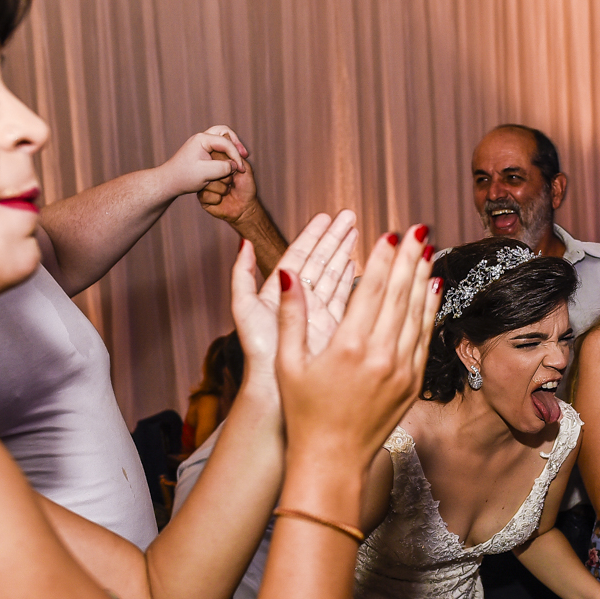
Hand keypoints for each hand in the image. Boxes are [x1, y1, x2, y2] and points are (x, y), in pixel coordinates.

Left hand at [160, 125, 247, 196]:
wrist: (169, 182)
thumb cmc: (184, 177)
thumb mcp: (205, 174)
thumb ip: (222, 168)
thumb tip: (234, 164)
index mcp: (202, 139)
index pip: (226, 143)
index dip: (236, 156)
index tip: (241, 169)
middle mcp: (201, 138)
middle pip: (224, 132)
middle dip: (236, 143)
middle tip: (245, 154)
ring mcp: (201, 144)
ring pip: (221, 138)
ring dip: (232, 146)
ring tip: (240, 157)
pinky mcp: (201, 151)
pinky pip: (217, 146)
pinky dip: (226, 152)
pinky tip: (229, 163)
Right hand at [198, 150, 258, 224]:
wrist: (245, 208)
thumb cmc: (246, 187)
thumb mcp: (245, 168)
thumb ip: (235, 156)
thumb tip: (224, 145)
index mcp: (217, 163)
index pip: (213, 155)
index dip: (224, 162)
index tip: (235, 171)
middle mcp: (209, 172)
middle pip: (210, 169)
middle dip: (226, 177)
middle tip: (232, 182)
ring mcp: (204, 184)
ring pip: (207, 182)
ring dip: (222, 189)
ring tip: (228, 191)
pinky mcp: (202, 197)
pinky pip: (205, 194)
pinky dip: (217, 198)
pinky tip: (221, 200)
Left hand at [230, 212, 358, 388]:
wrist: (277, 383)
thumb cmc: (259, 349)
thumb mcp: (244, 307)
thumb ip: (242, 274)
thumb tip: (243, 244)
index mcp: (280, 290)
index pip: (299, 254)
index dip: (313, 234)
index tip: (326, 216)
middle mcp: (300, 298)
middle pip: (320, 260)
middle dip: (335, 237)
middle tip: (349, 215)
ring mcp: (317, 311)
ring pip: (333, 274)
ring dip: (345, 252)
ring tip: (356, 231)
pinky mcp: (331, 325)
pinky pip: (343, 296)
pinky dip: (350, 278)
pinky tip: (357, 263)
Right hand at [277, 223, 440, 470]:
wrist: (333, 460)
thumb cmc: (304, 413)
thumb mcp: (288, 363)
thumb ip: (292, 315)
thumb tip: (288, 273)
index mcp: (348, 347)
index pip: (370, 290)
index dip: (382, 258)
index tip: (389, 233)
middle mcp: (381, 356)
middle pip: (400, 295)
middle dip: (409, 258)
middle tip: (418, 228)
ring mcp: (401, 370)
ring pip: (417, 313)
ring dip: (423, 277)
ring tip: (427, 248)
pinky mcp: (412, 383)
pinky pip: (424, 337)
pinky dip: (429, 309)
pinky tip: (432, 289)